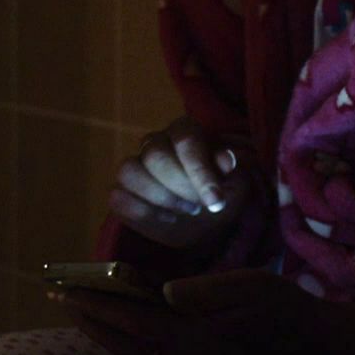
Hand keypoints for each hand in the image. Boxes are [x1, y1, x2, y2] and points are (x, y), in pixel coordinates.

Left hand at [58, 267, 354, 354]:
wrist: (315, 340)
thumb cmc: (286, 306)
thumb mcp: (253, 285)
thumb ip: (209, 289)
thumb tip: (166, 291)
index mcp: (198, 336)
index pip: (135, 322)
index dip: (99, 307)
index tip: (68, 291)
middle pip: (125, 342)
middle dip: (89, 319)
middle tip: (56, 295)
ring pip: (134, 352)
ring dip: (103, 331)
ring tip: (77, 308)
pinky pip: (150, 354)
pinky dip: (125, 341)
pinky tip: (118, 323)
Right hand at [107, 116, 257, 251]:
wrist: (206, 223)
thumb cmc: (220, 195)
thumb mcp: (236, 184)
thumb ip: (230, 170)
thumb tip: (226, 159)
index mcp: (185, 131)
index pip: (185, 140)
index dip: (199, 171)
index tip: (216, 202)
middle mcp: (156, 142)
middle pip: (155, 156)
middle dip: (179, 188)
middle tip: (198, 207)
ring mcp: (135, 165)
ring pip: (129, 171)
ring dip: (159, 199)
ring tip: (183, 212)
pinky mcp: (122, 191)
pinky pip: (118, 197)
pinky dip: (142, 213)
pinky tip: (166, 219)